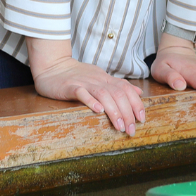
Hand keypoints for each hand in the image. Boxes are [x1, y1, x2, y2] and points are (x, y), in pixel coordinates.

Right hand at [27, 37, 145, 135]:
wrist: (53, 65)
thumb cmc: (77, 75)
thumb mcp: (101, 77)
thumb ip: (118, 85)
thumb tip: (138, 92)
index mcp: (106, 79)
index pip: (126, 89)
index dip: (136, 104)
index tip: (141, 119)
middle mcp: (98, 80)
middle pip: (118, 94)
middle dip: (128, 113)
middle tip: (131, 130)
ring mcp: (84, 83)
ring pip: (104, 94)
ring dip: (114, 111)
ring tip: (120, 126)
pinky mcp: (70, 87)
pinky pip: (82, 93)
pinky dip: (91, 101)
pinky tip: (98, 111)